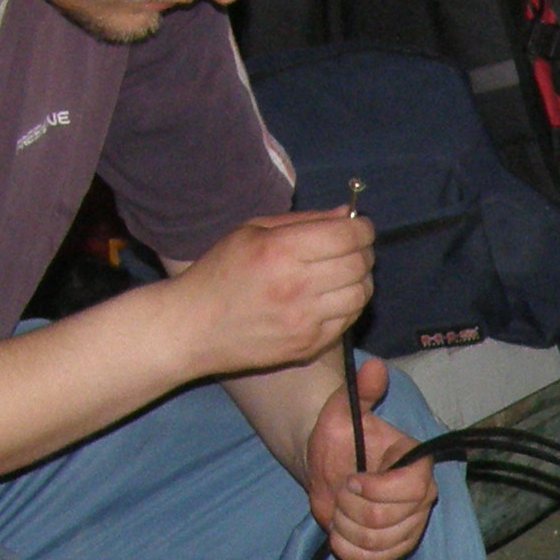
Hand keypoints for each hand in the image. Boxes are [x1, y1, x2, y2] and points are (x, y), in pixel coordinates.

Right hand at [169, 209, 374, 377]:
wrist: (195, 327)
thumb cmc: (221, 273)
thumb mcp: (252, 232)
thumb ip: (304, 221)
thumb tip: (347, 214)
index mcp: (280, 251)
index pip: (346, 236)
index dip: (362, 228)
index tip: (360, 226)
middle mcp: (296, 286)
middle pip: (358, 264)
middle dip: (364, 252)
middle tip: (354, 248)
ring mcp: (305, 320)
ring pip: (360, 294)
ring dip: (361, 280)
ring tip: (345, 273)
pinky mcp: (309, 345)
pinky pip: (348, 321)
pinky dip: (349, 306)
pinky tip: (333, 298)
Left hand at [305, 357, 436, 559]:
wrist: (329, 466)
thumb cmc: (337, 438)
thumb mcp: (341, 412)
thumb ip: (360, 392)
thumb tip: (375, 367)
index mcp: (417, 462)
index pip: (408, 489)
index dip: (372, 490)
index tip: (348, 478)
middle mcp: (424, 495)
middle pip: (386, 519)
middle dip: (350, 508)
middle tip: (339, 492)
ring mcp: (414, 523)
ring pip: (378, 541)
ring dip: (346, 528)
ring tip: (339, 510)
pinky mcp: (400, 546)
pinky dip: (350, 550)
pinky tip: (340, 533)